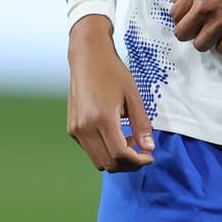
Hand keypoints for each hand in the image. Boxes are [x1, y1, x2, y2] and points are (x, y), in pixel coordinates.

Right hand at [66, 16, 154, 171]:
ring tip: (129, 140)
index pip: (120, 155)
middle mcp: (85, 127)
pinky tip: (116, 135)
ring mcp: (76, 129)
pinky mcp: (72, 128)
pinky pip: (90, 150)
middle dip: (129, 163)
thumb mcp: (133, 96)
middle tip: (142, 151)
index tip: (149, 156)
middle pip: (109, 163)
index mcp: (102, 118)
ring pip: (98, 160)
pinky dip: (105, 151)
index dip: (137, 161)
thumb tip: (149, 148)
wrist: (87, 57)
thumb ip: (141, 124)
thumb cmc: (112, 72)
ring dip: (116, 158)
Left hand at [171, 0, 221, 54]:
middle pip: (182, 34)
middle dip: (192, 33)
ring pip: (200, 46)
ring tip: (220, 32)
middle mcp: (205, 7)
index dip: (183, 19)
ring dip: (208, 41)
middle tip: (204, 29)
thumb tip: (175, 0)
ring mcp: (221, 21)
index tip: (194, 19)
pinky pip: (221, 50)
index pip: (175, 16)